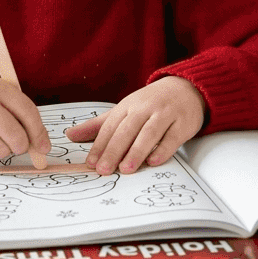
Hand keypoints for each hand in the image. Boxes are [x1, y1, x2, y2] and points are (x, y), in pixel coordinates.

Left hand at [65, 76, 205, 175]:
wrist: (187, 89)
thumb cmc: (151, 104)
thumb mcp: (124, 110)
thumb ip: (98, 125)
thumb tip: (70, 136)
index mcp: (128, 106)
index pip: (110, 126)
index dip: (99, 145)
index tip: (91, 163)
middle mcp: (145, 108)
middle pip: (127, 130)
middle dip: (114, 150)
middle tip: (104, 170)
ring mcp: (165, 114)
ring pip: (149, 133)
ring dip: (136, 151)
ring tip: (126, 169)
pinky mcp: (183, 123)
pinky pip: (172, 137)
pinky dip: (163, 149)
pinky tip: (153, 161)